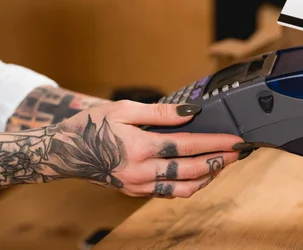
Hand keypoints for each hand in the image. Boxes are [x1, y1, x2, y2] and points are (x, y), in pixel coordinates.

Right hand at [45, 101, 251, 198]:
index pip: (189, 147)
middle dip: (220, 162)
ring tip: (223, 165)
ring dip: (207, 178)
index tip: (236, 140)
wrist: (63, 152)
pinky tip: (198, 175)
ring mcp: (138, 185)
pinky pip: (169, 193)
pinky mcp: (135, 191)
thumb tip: (190, 112)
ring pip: (183, 189)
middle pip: (192, 171)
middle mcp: (141, 172)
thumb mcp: (124, 109)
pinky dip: (188, 186)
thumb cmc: (91, 127)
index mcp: (140, 148)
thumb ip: (160, 113)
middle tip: (239, 153)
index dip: (216, 144)